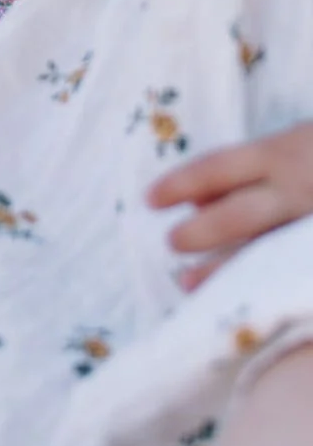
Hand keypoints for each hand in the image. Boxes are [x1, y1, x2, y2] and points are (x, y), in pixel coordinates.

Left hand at [150, 122, 312, 283]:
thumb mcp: (291, 146)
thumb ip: (250, 170)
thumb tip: (196, 202)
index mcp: (284, 153)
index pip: (219, 167)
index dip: (180, 183)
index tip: (149, 199)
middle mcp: (299, 188)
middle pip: (239, 215)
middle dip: (201, 233)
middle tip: (171, 243)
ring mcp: (312, 225)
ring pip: (265, 254)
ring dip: (224, 271)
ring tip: (187, 283)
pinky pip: (290, 272)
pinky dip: (265, 285)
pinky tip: (246, 299)